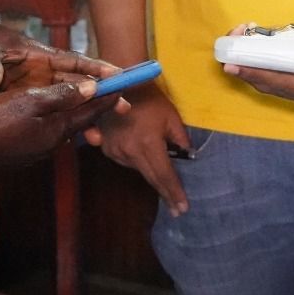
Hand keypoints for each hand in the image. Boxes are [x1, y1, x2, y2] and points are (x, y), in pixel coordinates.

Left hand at [0, 11, 121, 145]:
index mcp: (44, 56)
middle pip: (80, 85)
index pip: (75, 62)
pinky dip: (67, 123)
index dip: (97, 68)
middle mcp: (49, 71)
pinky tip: (75, 138)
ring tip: (97, 137)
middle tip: (123, 107)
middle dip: (101, 96)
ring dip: (85, 117)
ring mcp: (44, 85)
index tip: (117, 74)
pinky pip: (57, 111)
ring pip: (71, 102)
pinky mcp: (36, 98)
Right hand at [0, 80, 127, 178]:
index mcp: (57, 129)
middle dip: (94, 108)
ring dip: (76, 115)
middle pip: (79, 122)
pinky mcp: (25, 152)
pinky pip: (48, 134)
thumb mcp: (30, 101)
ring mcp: (38, 151)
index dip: (106, 98)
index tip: (123, 88)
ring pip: (64, 128)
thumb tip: (91, 89)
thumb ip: (62, 96)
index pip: (89, 112)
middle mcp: (52, 143)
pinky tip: (54, 117)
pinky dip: (57, 122)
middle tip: (111, 97)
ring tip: (87, 104)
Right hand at [96, 85, 191, 215]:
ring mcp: (115, 151)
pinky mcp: (106, 148)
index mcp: (149, 144)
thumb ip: (180, 139)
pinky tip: (142, 154)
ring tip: (163, 178)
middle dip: (166, 194)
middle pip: (151, 178)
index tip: (183, 208)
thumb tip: (187, 156)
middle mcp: (130, 152)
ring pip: (138, 169)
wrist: (121, 84)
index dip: (174, 192)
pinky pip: (126, 161)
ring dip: (151, 172)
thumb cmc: (151, 99)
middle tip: (177, 210)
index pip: (164, 175)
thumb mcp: (172, 117)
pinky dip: (136, 161)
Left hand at [220, 25, 293, 108]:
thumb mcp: (276, 80)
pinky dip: (271, 39)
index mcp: (256, 78)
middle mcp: (263, 72)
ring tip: (263, 28)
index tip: (242, 28)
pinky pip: (272, 48)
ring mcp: (275, 66)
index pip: (234, 60)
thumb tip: (227, 67)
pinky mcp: (287, 60)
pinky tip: (277, 33)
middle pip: (244, 52)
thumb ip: (253, 73)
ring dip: (257, 36)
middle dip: (245, 36)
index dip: (232, 43)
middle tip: (253, 25)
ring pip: (258, 49)